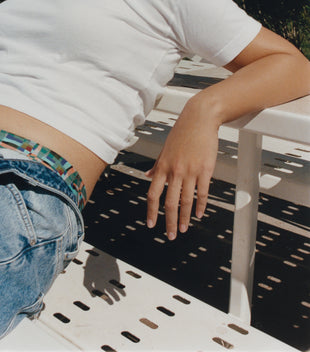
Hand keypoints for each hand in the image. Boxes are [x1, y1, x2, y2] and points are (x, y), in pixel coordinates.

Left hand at [146, 97, 218, 239]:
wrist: (199, 118)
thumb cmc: (182, 132)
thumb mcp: (165, 149)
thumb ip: (157, 165)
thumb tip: (148, 175)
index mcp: (163, 166)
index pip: (153, 194)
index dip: (151, 211)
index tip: (151, 224)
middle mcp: (175, 170)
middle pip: (169, 202)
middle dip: (169, 221)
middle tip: (170, 235)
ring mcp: (190, 171)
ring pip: (186, 201)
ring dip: (184, 217)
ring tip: (183, 228)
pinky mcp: (205, 170)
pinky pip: (202, 192)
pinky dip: (200, 205)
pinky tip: (198, 213)